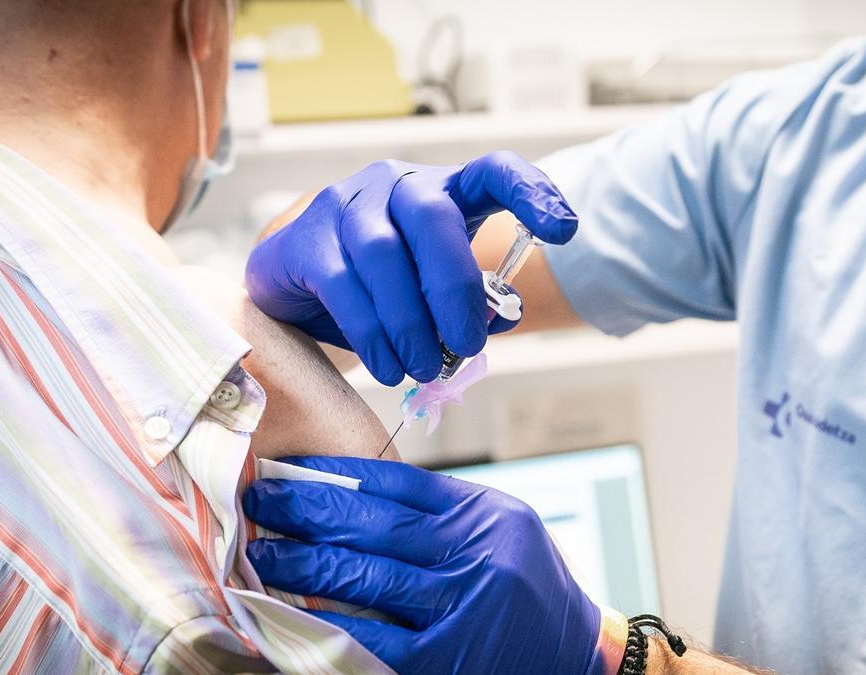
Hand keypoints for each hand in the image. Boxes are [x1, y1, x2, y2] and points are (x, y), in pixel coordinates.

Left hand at [242, 456, 604, 674]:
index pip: (400, 484)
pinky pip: (372, 639)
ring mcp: (461, 610)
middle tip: (260, 500)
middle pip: (376, 525)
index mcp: (485, 515)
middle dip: (309, 510)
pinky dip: (327, 624)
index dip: (337, 473)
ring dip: (304, 564)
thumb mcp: (500, 528)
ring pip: (366, 578)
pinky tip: (291, 611)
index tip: (291, 469)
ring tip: (262, 553)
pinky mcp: (445, 661)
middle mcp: (476, 556)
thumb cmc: (529, 586)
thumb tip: (351, 491)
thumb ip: (440, 510)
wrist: (576, 653)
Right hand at [244, 152, 577, 385]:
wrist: (301, 281)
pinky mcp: (305, 240)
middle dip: (455, 289)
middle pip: (433, 218)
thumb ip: (473, 303)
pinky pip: (343, 286)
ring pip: (383, 254)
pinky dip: (372, 335)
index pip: (494, 171)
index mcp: (445, 190)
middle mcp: (396, 185)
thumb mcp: (438, 288)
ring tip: (425, 368)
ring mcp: (346, 205)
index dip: (532, 193)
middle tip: (466, 345)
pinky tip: (388, 366)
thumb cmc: (388, 284)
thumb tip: (494, 325)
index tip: (563, 231)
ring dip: (410, 322)